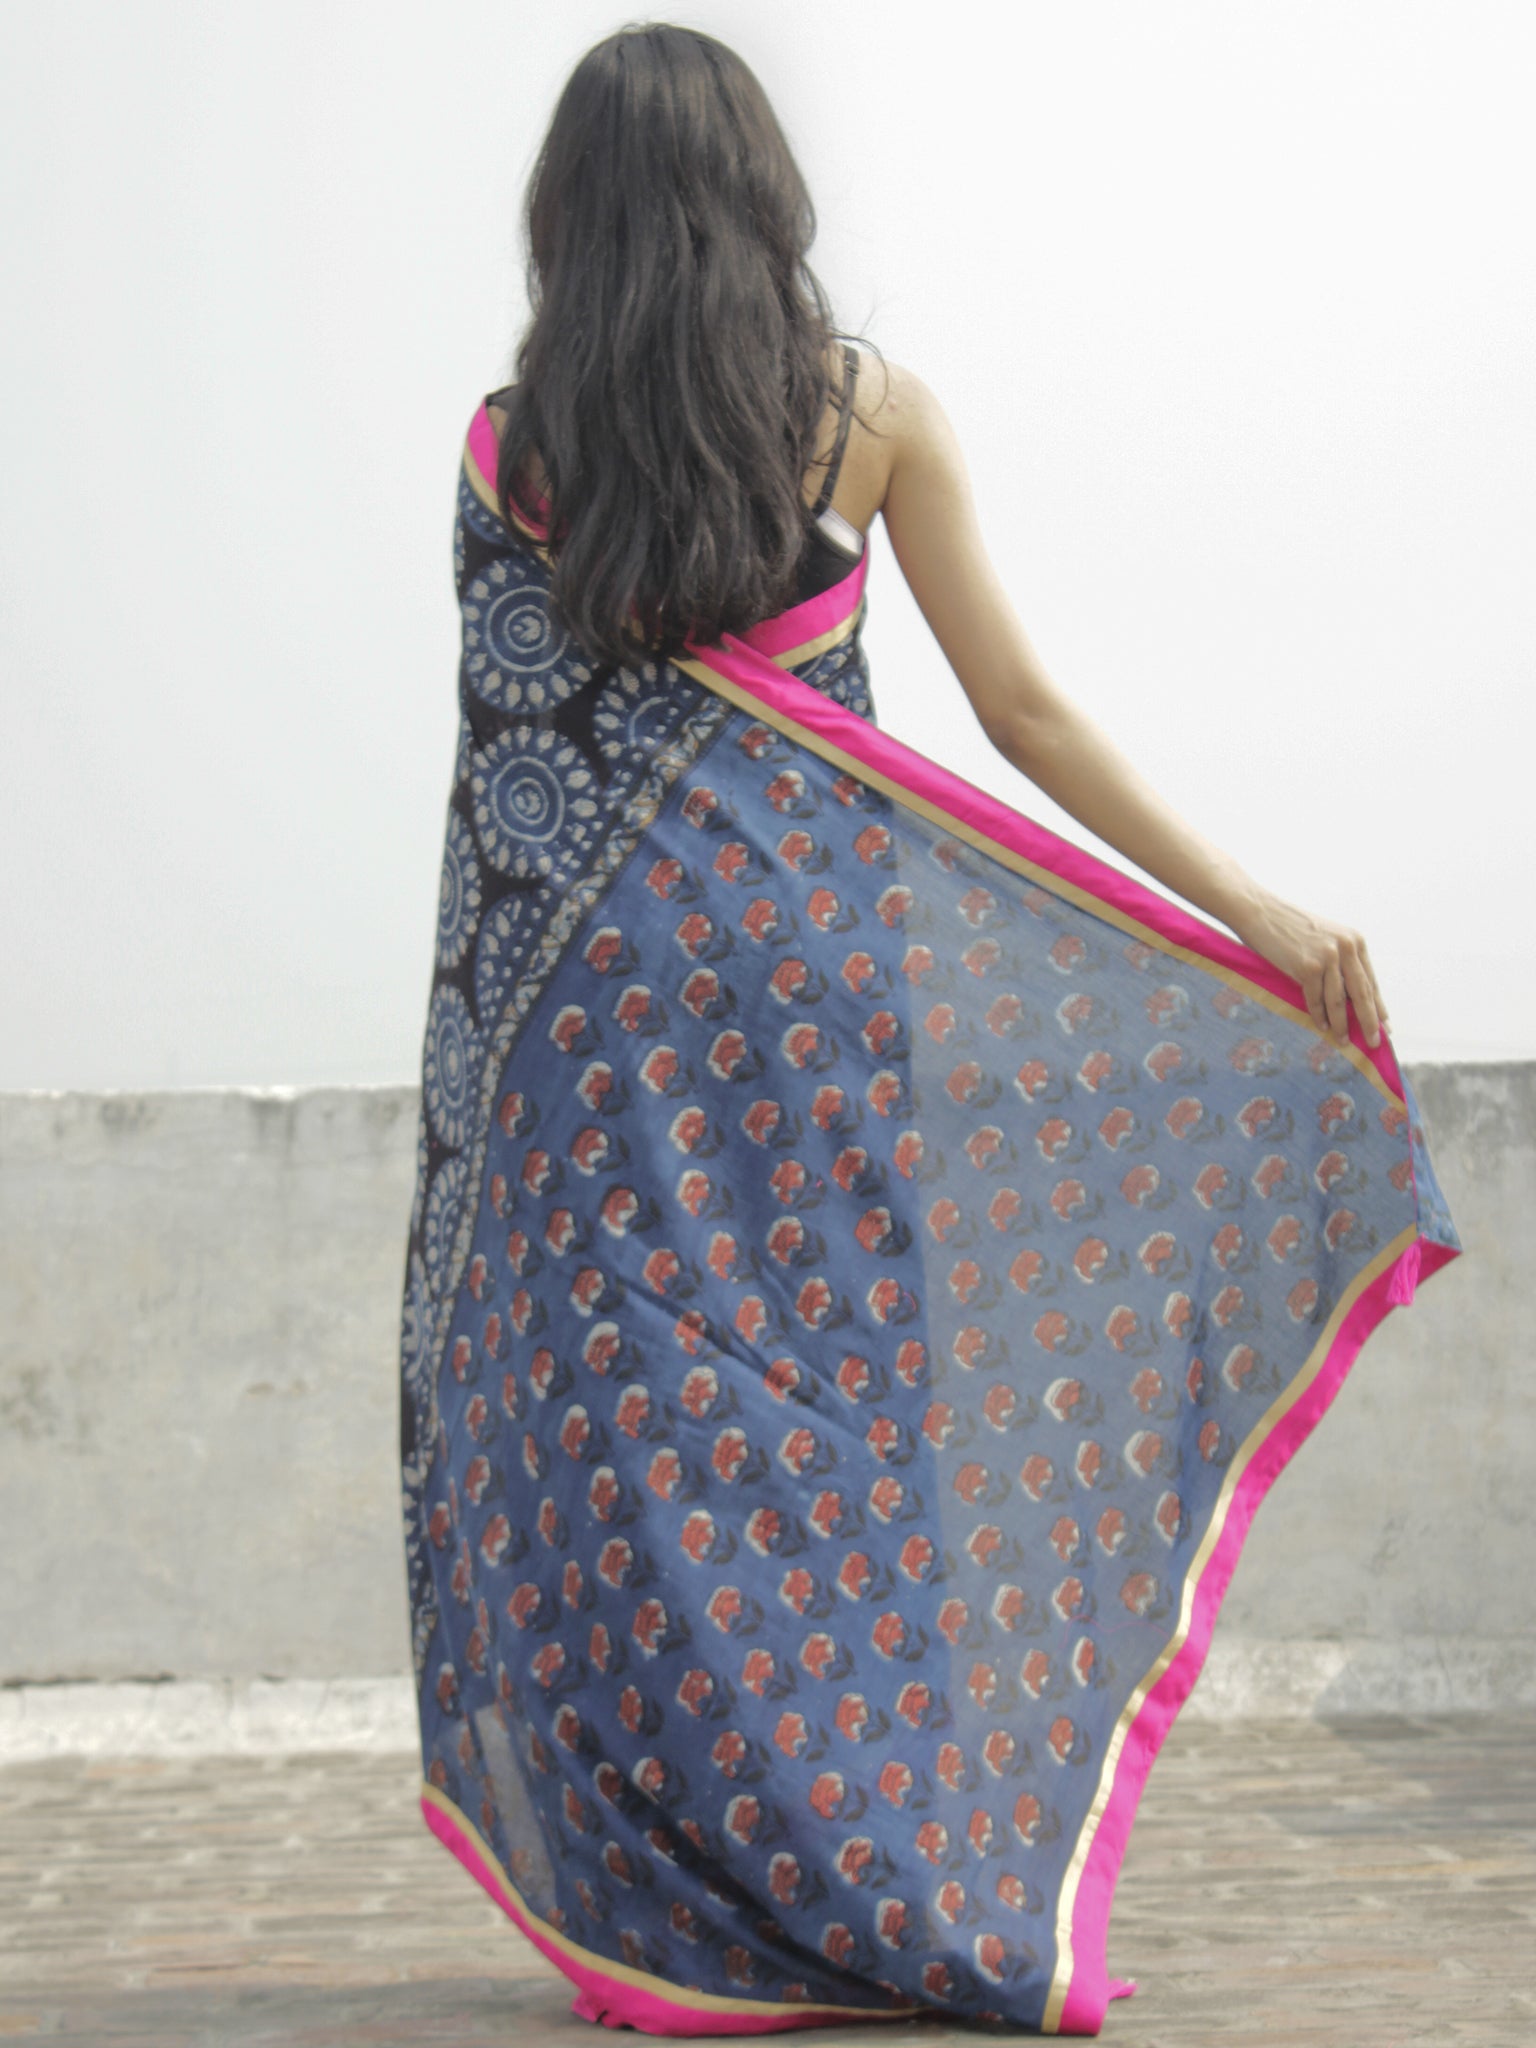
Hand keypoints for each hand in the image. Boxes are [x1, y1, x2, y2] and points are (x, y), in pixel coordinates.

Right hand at [1228, 891, 1390, 1049]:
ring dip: (1341, 1024)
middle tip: (1374, 1042)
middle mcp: (1346, 947)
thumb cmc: (1289, 928)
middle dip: (1369, 1021)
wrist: (1260, 913)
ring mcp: (1327, 957)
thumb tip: (1351, 996)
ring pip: (1339, 1000)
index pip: (1370, 980)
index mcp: (1355, 941)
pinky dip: (1319, 1015)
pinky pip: (1315, 999)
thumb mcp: (1324, 939)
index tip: (1385, 1026)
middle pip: (1361, 993)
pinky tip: (1322, 1026)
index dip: (1378, 1006)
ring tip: (1343, 1041)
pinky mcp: (1307, 966)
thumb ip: (1340, 961)